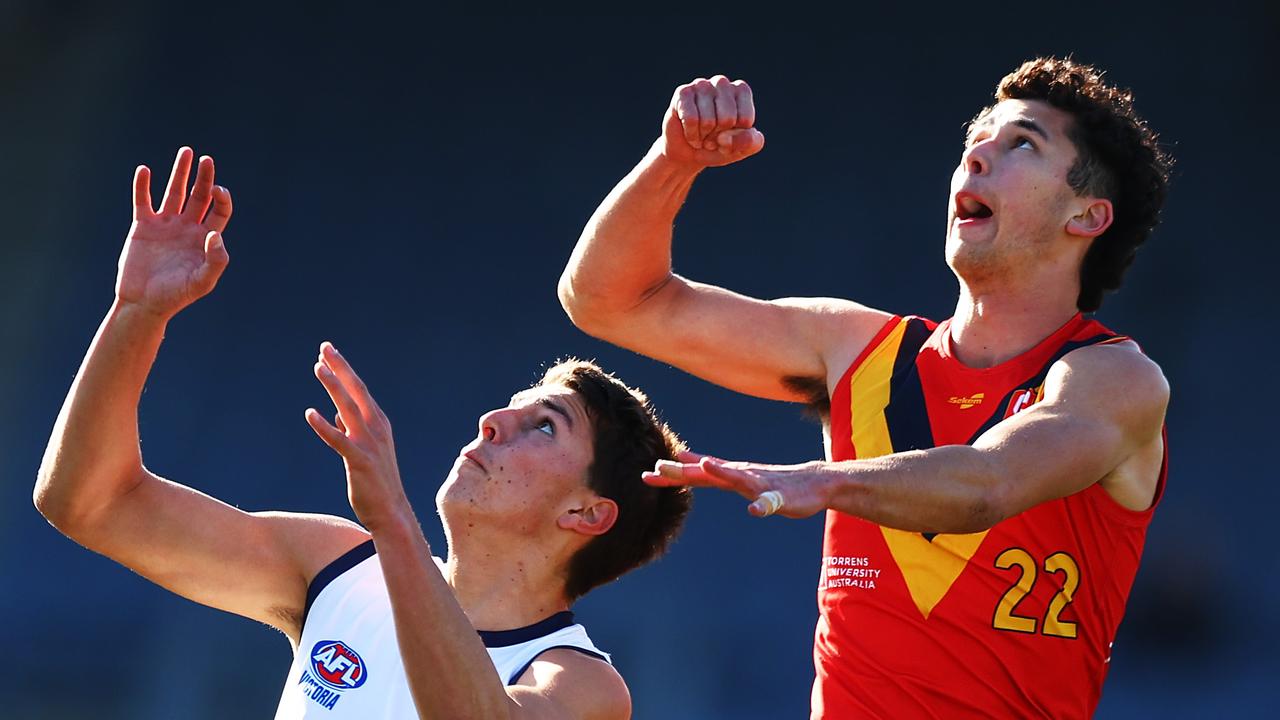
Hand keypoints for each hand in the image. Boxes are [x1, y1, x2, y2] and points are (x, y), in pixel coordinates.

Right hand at [115, 147, 233, 318]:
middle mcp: (187, 227)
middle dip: (204, 177)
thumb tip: (215, 234)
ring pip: (174, 192)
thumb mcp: (203, 281)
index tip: (218, 191)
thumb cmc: (176, 295)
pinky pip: (143, 201)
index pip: (219, 210)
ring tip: (186, 152)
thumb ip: (215, 260)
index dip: (222, 198)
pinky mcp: (143, 226)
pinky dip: (142, 185)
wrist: (144, 303)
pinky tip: (145, 170)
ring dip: (180, 172)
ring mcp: (165, 225)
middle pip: (199, 195)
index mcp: (205, 238)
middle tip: (206, 159)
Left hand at [305, 342, 412, 531]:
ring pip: (349, 408)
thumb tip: (339, 414)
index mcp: (379, 424)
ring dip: (334, 386)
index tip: (329, 352)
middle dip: (340, 367)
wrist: (391, 512)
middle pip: (356, 390)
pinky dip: (325, 426)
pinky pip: (339, 440)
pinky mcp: (360, 461)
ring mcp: (369, 444)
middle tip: (325, 347)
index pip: (359, 389)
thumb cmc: (376, 482)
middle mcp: (377, 428)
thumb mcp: (366, 450)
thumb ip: (353, 429)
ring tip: (318, 368)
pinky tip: (310, 413)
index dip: (344, 370)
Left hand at [643, 450, 830, 517]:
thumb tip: (690, 463)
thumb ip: (714, 474)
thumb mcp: (739, 477)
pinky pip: (770, 501)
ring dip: (722, 471)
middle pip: (708, 472)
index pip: (695, 474)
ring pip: (738, 477)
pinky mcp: (781, 497)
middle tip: (660, 466)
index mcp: (730, 475)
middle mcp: (741, 475)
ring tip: (706, 466)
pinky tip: (754, 510)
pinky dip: (762, 505)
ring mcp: (760, 484)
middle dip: (684, 470)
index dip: (672, 475)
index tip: (647, 475)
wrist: (814, 483)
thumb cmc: (773, 482)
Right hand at [659, 75, 764, 168]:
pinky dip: (691, 134)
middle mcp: (722, 82)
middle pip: (727, 119)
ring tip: (702, 134)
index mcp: (741, 90)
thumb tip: (725, 137)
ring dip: (704, 137)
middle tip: (713, 136)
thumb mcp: (743, 148)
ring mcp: (701, 85)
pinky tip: (689, 132)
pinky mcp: (682, 93)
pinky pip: (691, 119)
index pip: (745, 119)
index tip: (729, 134)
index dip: (736, 135)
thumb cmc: (720, 145)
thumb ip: (750, 142)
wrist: (689, 153)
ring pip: (708, 121)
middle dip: (719, 136)